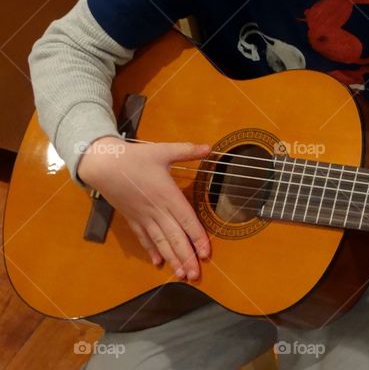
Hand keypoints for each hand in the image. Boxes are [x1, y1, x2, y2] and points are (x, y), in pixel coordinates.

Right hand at [77, 136, 211, 281]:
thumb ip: (188, 151)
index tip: (206, 254)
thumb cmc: (135, 157)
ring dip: (172, 259)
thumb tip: (210, 148)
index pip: (187, 220)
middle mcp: (156, 210)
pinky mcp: (132, 219)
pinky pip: (143, 238)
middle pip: (174, 238)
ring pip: (160, 242)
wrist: (103, 165)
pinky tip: (158, 262)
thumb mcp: (164, 150)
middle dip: (186, 258)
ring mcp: (143, 217)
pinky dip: (152, 250)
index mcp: (167, 195)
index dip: (197, 238)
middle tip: (195, 276)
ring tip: (182, 275)